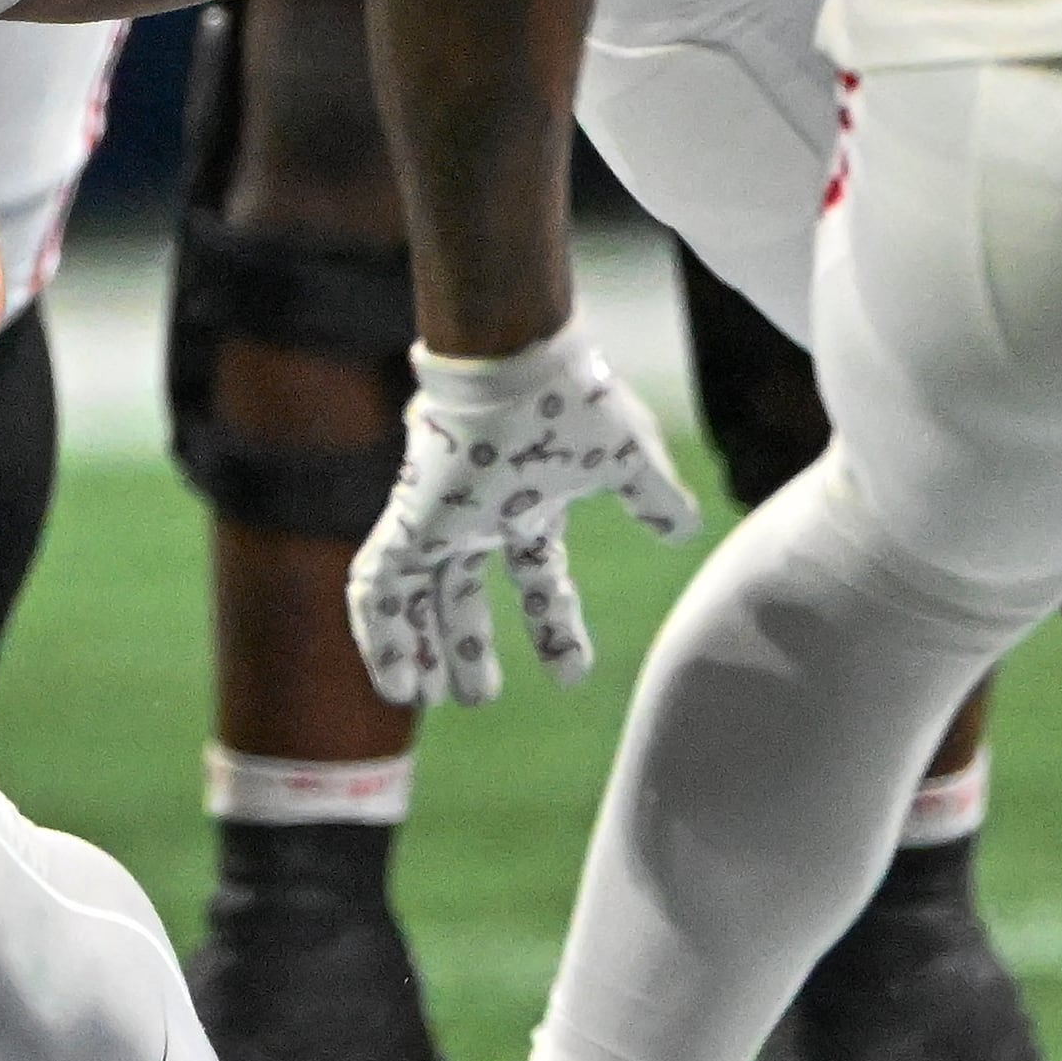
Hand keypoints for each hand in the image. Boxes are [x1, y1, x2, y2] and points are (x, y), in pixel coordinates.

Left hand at [345, 326, 704, 706]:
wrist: (521, 361)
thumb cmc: (576, 402)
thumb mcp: (628, 459)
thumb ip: (653, 497)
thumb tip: (684, 530)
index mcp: (529, 506)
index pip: (537, 577)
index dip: (554, 628)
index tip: (571, 678)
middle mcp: (479, 517)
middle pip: (463, 593)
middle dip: (467, 645)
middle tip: (476, 697)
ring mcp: (440, 519)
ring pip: (415, 596)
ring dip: (418, 649)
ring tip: (423, 699)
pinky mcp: (409, 519)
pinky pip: (378, 586)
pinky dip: (379, 634)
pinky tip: (391, 680)